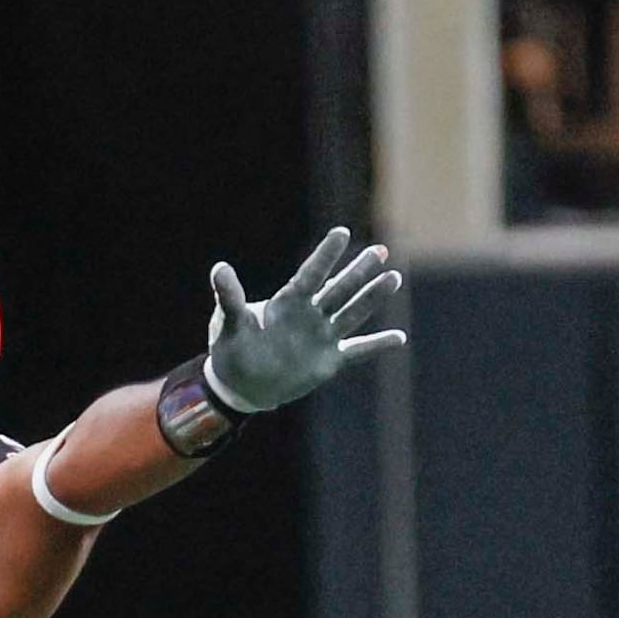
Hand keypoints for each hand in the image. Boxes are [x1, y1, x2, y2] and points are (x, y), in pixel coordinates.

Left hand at [202, 228, 405, 413]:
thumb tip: (219, 268)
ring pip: (352, 313)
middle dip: (359, 271)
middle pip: (339, 289)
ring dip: (373, 297)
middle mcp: (310, 315)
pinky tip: (399, 338)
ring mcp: (322, 337)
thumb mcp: (228, 322)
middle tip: (380, 250)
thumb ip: (229, 297)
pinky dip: (377, 345)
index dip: (325, 255)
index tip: (341, 233)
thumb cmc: (231, 348)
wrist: (240, 384)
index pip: (311, 274)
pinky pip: (358, 351)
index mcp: (288, 302)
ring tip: (393, 278)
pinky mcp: (329, 361)